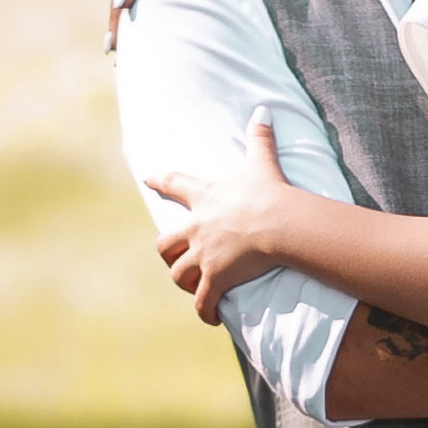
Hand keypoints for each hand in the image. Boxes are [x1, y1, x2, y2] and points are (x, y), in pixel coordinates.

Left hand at [150, 114, 303, 322]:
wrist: (280, 224)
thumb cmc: (271, 193)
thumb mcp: (262, 162)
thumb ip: (260, 137)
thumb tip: (264, 109)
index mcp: (205, 199)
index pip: (174, 184)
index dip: (159, 179)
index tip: (147, 176)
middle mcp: (197, 228)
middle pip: (165, 244)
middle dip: (167, 252)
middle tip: (175, 257)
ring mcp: (204, 255)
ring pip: (178, 275)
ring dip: (184, 282)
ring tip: (196, 288)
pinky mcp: (216, 278)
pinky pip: (203, 302)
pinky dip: (205, 311)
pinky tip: (212, 318)